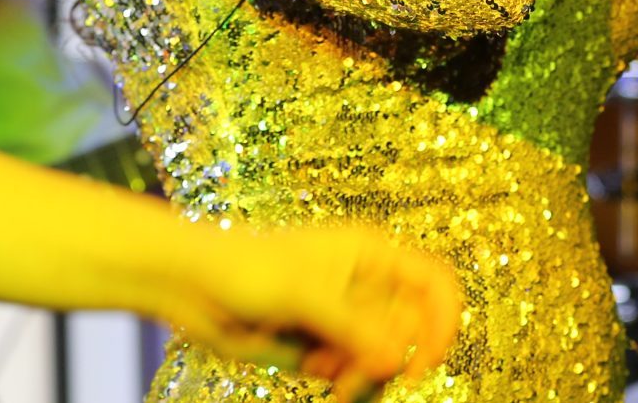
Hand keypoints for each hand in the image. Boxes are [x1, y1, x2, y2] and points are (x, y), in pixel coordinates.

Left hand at [173, 223, 462, 402]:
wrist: (195, 287)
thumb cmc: (247, 268)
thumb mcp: (305, 294)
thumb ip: (354, 327)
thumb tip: (396, 360)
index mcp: (372, 254)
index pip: (434, 284)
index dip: (442, 321)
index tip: (424, 358)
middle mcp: (366, 284)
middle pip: (410, 331)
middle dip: (387, 359)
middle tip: (352, 376)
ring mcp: (345, 316)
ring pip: (384, 358)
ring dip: (364, 375)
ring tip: (332, 380)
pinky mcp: (325, 343)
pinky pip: (358, 372)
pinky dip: (347, 382)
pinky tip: (324, 379)